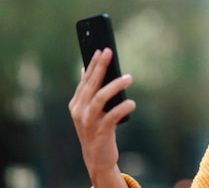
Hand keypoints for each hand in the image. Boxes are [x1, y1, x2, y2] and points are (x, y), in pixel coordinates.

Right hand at [69, 48, 135, 186]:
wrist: (97, 157)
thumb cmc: (97, 129)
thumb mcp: (89, 110)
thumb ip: (87, 92)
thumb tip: (84, 69)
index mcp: (76, 104)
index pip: (85, 80)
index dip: (92, 64)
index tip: (100, 50)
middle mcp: (80, 111)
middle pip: (91, 85)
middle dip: (100, 67)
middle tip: (109, 52)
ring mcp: (89, 122)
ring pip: (100, 98)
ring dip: (114, 85)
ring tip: (129, 77)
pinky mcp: (101, 132)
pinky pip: (112, 116)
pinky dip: (122, 107)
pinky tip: (131, 103)